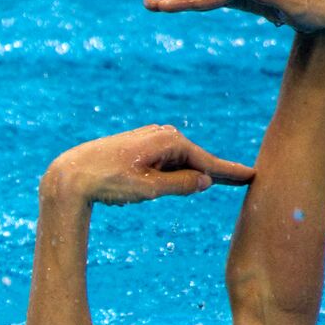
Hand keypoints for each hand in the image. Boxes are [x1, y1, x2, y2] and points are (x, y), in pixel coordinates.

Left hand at [44, 125, 252, 206]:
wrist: (71, 175)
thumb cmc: (108, 182)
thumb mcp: (148, 189)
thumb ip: (180, 185)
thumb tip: (205, 181)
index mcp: (169, 142)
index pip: (207, 162)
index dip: (230, 172)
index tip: (253, 176)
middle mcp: (163, 135)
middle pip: (196, 160)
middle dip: (215, 172)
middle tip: (245, 179)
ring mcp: (151, 139)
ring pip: (179, 162)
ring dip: (189, 175)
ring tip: (207, 183)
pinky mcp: (139, 146)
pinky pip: (166, 161)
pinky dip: (174, 172)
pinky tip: (180, 178)